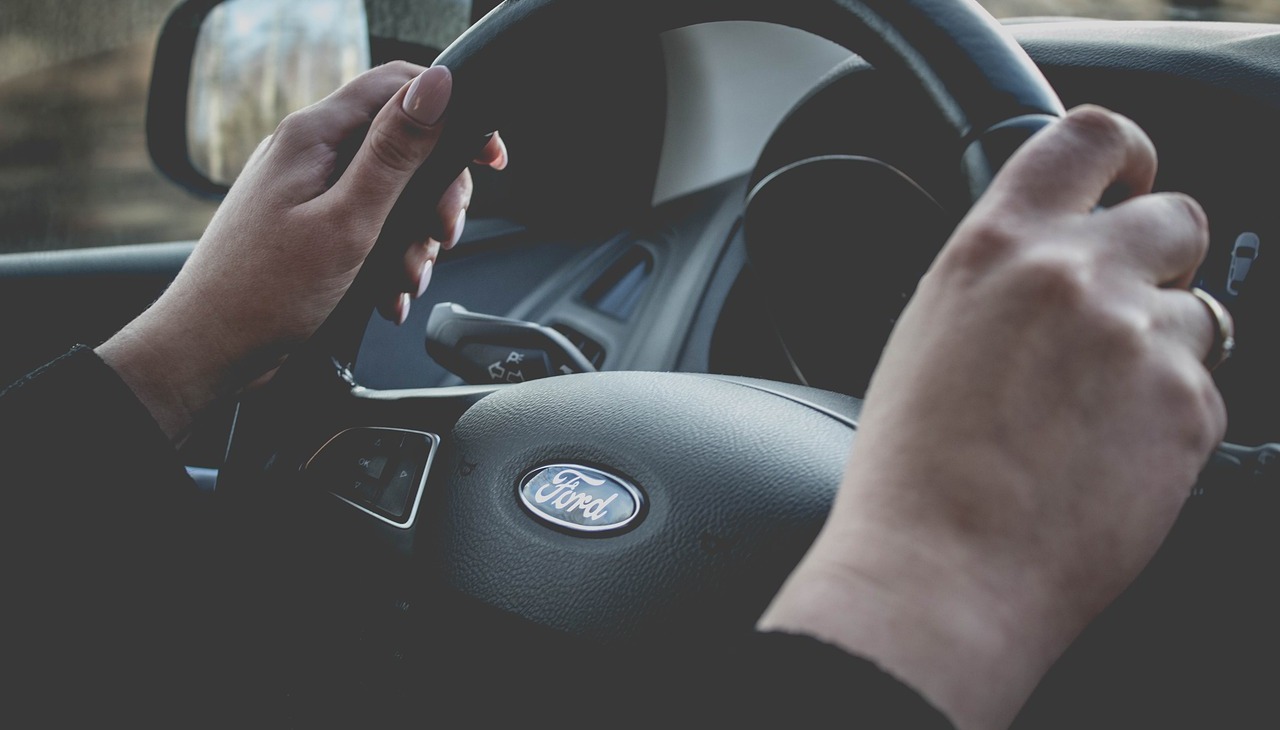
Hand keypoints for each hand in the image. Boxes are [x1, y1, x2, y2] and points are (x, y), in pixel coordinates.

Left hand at [97, 62, 505, 440]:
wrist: (211, 353)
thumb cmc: (262, 293)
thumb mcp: (347, 221)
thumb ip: (396, 153)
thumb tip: (437, 87)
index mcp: (314, 136)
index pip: (397, 87)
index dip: (450, 111)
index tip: (486, 155)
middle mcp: (310, 155)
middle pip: (404, 146)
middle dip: (435, 196)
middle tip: (443, 234)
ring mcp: (309, 192)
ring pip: (393, 195)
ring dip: (413, 240)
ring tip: (403, 279)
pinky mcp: (312, 228)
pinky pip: (370, 228)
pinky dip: (388, 261)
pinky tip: (385, 294)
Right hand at [758, 106, 1226, 728]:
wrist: (941, 569)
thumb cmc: (911, 470)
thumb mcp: (927, 336)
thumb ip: (996, 281)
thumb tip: (1042, 272)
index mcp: (995, 247)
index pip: (1089, 137)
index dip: (1126, 153)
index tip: (1130, 179)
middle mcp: (1075, 275)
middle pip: (1175, 217)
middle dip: (1164, 257)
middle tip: (1127, 311)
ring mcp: (1139, 339)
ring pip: (1197, 312)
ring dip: (1160, 350)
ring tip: (1099, 415)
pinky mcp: (1188, 409)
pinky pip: (1204, 390)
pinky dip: (1168, 419)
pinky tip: (1108, 459)